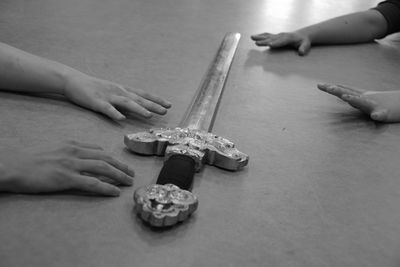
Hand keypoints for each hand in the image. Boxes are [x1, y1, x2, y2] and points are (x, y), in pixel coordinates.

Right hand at [0, 141, 134, 195]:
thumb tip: (84, 158)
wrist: (14, 166)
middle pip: (106, 157)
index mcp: (72, 144)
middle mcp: (75, 152)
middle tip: (131, 173)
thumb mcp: (54, 150)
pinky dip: (106, 187)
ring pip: (103, 168)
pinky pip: (92, 183)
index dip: (112, 158)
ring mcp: (71, 164)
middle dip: (121, 165)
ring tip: (128, 181)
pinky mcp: (66, 178)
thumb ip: (70, 152)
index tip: (120, 164)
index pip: (99, 150)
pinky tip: (115, 192)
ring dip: (119, 175)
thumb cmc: (31, 160)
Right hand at [64, 73, 171, 120]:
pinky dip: (115, 113)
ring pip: (126, 103)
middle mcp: (118, 91)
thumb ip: (124, 101)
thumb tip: (137, 109)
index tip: (169, 105)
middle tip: (166, 111)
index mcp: (123, 90)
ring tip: (149, 115)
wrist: (73, 80)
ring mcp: (108, 96)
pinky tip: (121, 119)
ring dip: (139, 109)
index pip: (143, 94)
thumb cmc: (94, 88)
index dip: (156, 100)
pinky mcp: (96, 102)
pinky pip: (107, 109)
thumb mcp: (113, 91)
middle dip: (153, 105)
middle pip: (138, 99)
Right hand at [251, 32, 310, 55]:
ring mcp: (277, 35)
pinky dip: (260, 36)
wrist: (301, 35)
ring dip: (259, 37)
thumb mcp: (306, 44)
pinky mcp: (275, 36)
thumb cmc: (303, 41)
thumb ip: (304, 48)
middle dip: (264, 41)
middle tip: (257, 43)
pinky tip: (254, 37)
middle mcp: (282, 35)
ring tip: (252, 37)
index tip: (270, 45)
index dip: (276, 43)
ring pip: (267, 36)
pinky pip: (266, 35)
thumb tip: (301, 52)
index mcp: (289, 38)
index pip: (281, 41)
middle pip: (272, 39)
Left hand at [318, 83, 399, 122]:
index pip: (343, 90)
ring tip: (346, 98)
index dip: (332, 88)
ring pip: (364, 103)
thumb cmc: (381, 103)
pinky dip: (378, 115)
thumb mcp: (364, 100)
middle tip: (328, 88)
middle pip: (350, 94)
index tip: (319, 85)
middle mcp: (365, 99)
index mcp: (360, 97)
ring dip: (355, 100)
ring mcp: (374, 106)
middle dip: (339, 91)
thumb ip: (352, 96)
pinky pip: (381, 115)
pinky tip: (375, 116)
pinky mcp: (385, 113)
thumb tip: (340, 92)